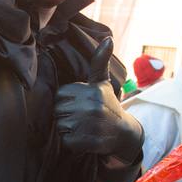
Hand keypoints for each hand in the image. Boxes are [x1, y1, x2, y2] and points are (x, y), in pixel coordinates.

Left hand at [54, 37, 142, 161]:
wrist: (124, 133)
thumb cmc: (108, 105)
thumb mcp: (102, 82)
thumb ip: (99, 61)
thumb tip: (108, 38)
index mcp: (89, 90)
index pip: (59, 97)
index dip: (68, 102)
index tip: (81, 105)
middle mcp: (89, 106)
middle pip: (58, 112)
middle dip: (67, 116)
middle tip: (83, 118)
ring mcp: (88, 125)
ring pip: (60, 126)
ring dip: (69, 130)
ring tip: (85, 127)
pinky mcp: (86, 141)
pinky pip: (66, 141)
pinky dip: (72, 143)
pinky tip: (86, 138)